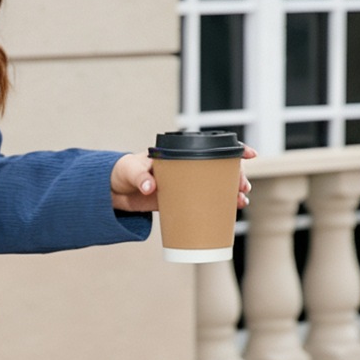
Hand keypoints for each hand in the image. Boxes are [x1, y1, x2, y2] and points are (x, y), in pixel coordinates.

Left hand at [110, 147, 255, 212]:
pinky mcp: (179, 200)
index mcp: (179, 153)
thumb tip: (151, 188)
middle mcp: (186, 167)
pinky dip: (217, 206)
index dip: (233, 150)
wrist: (111, 190)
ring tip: (241, 201)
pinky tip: (230, 212)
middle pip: (219, 169)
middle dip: (236, 176)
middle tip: (243, 188)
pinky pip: (203, 202)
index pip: (211, 147)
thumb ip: (141, 178)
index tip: (249, 154)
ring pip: (215, 186)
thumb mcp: (130, 171)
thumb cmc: (122, 172)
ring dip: (231, 192)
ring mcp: (184, 184)